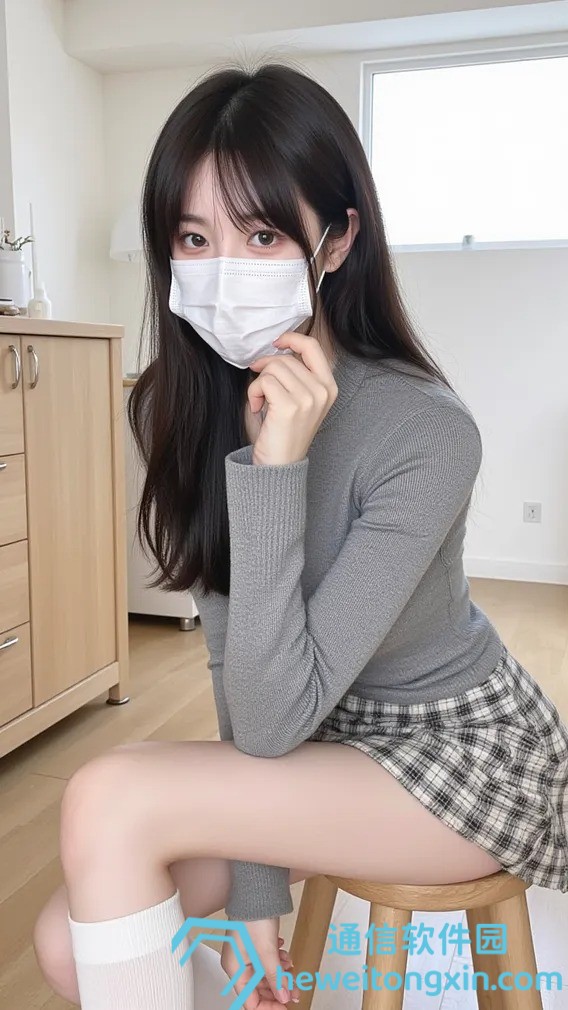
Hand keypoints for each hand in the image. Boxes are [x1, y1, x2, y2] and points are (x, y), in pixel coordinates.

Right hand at [220, 919, 299, 1006]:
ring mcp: (246, 953)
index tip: (285, 1007)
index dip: (268, 1007)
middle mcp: (238, 963)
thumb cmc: (254, 917)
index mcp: (235, 969)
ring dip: (280, 974)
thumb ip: (275, 978)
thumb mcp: (267, 953)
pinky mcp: (255, 943)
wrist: (258, 891)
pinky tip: (285, 955)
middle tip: (295, 992)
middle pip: (258, 989)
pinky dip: (278, 961)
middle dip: (278, 990)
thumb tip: (283, 997)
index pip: (250, 1001)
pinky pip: (267, 961)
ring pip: (265, 974)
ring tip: (291, 969)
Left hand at [247, 333, 337, 465]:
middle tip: (260, 388)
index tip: (276, 343)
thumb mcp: (300, 400)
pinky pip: (264, 381)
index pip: (313, 347)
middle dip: (266, 369)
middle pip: (286, 358)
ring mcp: (308, 398)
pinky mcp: (290, 406)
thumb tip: (276, 350)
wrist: (280, 465)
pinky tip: (256, 408)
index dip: (292, 338)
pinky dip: (254, 393)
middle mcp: (322, 391)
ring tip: (260, 402)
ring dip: (259, 383)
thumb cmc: (285, 433)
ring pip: (273, 368)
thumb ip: (297, 375)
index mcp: (329, 387)